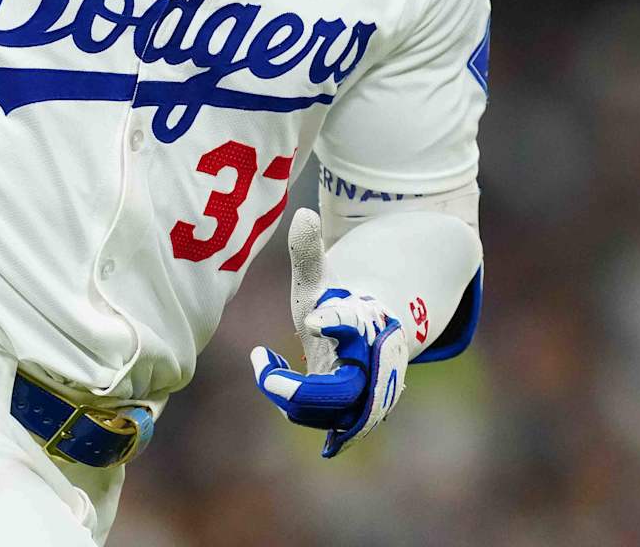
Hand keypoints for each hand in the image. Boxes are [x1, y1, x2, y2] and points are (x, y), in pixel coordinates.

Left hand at [248, 209, 409, 456]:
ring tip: (266, 367)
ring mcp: (367, 396)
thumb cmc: (338, 304)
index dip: (336, 324)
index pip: (355, 327)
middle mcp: (373, 366)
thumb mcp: (320, 279)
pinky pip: (327, 425)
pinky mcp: (354, 416)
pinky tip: (272, 374)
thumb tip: (301, 213)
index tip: (310, 322)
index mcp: (366, 325)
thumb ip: (309, 253)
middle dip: (303, 391)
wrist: (372, 338)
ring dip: (294, 401)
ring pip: (332, 416)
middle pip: (345, 392)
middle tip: (267, 374)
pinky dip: (296, 409)